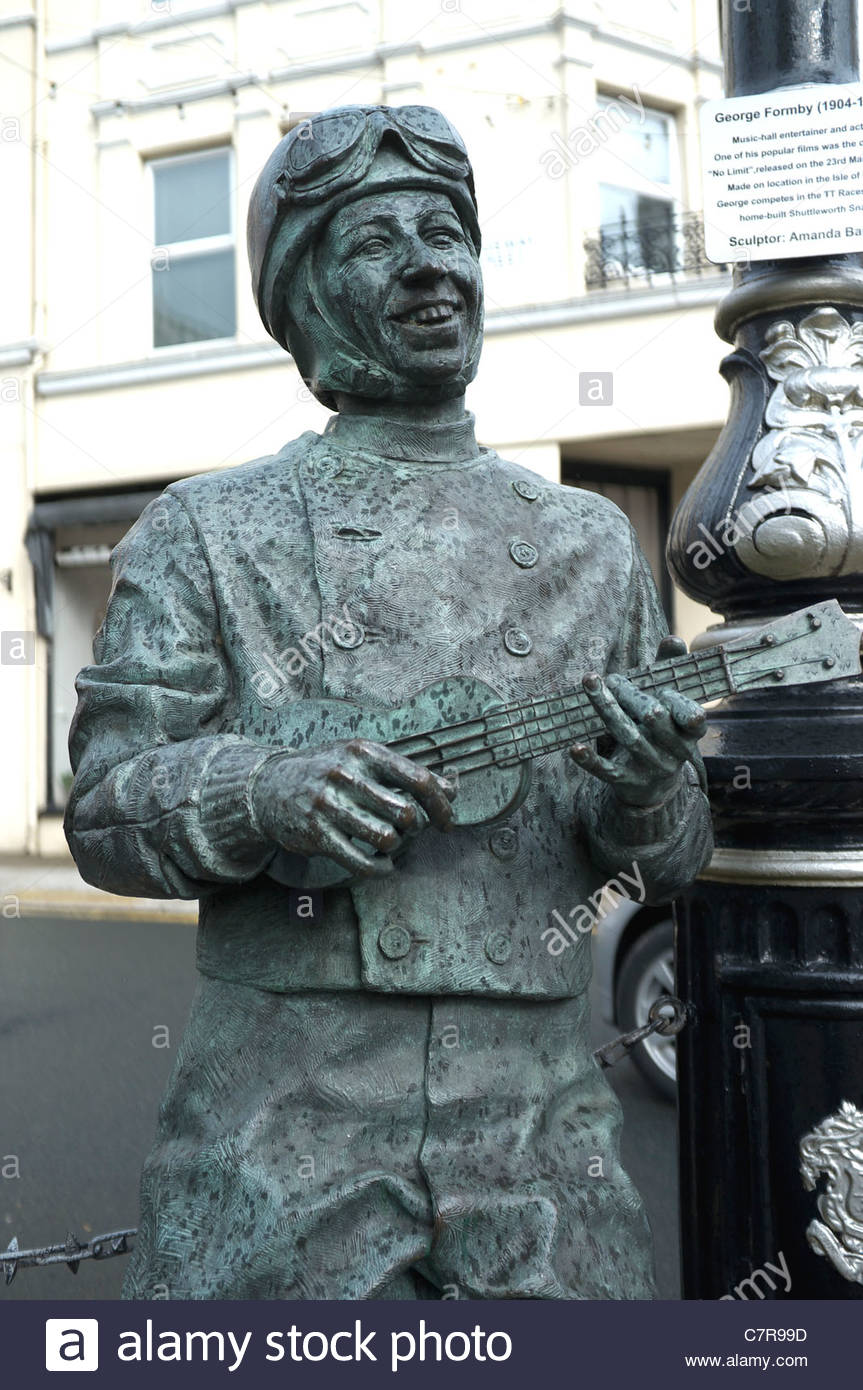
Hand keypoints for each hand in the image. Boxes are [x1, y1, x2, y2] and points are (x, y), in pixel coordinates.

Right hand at [250, 738, 455, 877]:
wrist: (269, 787)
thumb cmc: (327, 773)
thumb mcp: (362, 760)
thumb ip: (405, 772)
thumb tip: (453, 788)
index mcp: (365, 752)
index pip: (419, 780)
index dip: (441, 806)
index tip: (446, 823)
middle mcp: (346, 774)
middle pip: (406, 813)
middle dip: (415, 830)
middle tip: (408, 834)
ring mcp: (328, 804)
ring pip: (386, 838)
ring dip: (396, 848)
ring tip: (390, 845)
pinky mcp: (316, 834)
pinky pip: (361, 861)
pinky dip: (379, 869)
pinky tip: (381, 865)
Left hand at [569, 636, 705, 807]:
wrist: (655, 787)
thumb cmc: (662, 732)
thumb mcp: (670, 706)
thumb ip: (669, 672)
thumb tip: (672, 640)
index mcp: (689, 730)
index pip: (691, 715)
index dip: (678, 703)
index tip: (663, 690)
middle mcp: (673, 750)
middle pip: (655, 719)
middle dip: (634, 696)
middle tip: (613, 678)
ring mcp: (649, 767)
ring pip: (629, 736)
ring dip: (607, 708)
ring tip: (590, 682)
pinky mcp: (626, 780)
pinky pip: (607, 771)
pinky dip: (589, 760)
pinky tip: (574, 747)